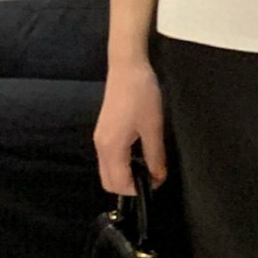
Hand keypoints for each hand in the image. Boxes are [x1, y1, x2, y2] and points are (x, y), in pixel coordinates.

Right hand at [94, 55, 167, 194]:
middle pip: (108, 182)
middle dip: (128, 187)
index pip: (119, 184)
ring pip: (107, 171)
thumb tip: (158, 177)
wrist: (126, 67)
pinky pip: (108, 159)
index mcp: (112, 148)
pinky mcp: (102, 131)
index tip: (157, 182)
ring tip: (146, 166)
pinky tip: (137, 154)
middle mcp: (100, 147)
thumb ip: (155, 156)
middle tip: (151, 177)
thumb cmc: (141, 95)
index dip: (138, 190)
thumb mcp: (153, 127)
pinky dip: (120, 165)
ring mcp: (99, 139)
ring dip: (124, 176)